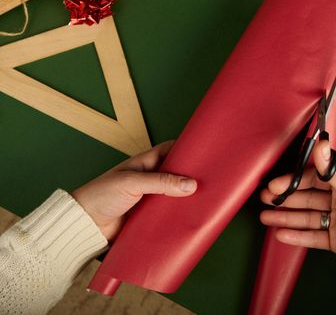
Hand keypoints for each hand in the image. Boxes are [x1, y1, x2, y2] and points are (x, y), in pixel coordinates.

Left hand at [72, 141, 196, 240]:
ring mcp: (150, 198)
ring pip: (175, 195)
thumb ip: (161, 182)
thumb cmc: (101, 195)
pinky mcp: (148, 216)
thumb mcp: (132, 182)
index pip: (171, 150)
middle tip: (211, 180)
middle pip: (177, 174)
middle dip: (192, 176)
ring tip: (206, 201)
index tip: (205, 153)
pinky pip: (167, 214)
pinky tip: (189, 218)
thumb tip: (190, 184)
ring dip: (186, 199)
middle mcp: (149, 179)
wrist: (84, 224)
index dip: (186, 150)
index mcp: (145, 163)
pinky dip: (177, 216)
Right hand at [260, 141, 335, 263]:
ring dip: (285, 217)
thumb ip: (334, 171)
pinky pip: (312, 236)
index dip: (294, 181)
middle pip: (307, 198)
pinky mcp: (334, 240)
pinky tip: (281, 234)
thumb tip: (323, 144)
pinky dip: (296, 235)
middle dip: (285, 199)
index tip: (276, 185)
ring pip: (306, 217)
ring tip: (266, 217)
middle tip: (265, 199)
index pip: (314, 180)